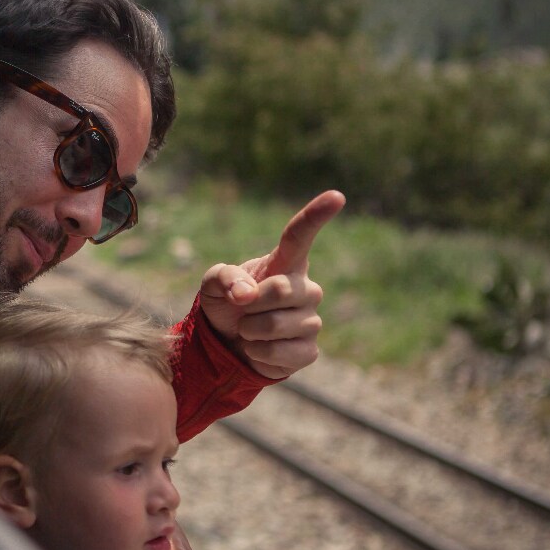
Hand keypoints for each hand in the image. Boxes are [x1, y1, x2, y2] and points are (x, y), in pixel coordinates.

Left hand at [198, 191, 344, 378]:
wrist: (227, 344)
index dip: (317, 215)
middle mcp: (305, 288)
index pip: (301, 235)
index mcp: (285, 263)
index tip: (336, 196)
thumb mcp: (213, 284)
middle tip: (241, 310)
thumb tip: (246, 293)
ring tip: (248, 330)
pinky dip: (259, 353)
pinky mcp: (309, 350)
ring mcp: (310, 320)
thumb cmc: (226, 304)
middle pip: (282, 289)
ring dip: (250, 330)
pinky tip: (257, 349)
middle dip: (251, 303)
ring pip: (278, 325)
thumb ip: (224, 277)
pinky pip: (284, 352)